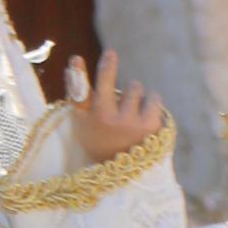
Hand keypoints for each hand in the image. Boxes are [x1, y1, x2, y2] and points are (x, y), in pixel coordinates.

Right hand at [65, 49, 167, 165]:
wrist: (121, 171)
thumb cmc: (99, 140)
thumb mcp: (83, 121)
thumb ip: (77, 92)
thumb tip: (74, 60)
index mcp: (93, 118)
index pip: (90, 89)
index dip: (91, 71)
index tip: (95, 56)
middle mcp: (112, 120)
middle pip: (124, 87)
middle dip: (125, 92)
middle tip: (122, 108)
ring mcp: (133, 123)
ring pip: (137, 89)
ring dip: (136, 97)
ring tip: (132, 116)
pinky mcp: (151, 127)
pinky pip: (153, 98)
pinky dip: (150, 103)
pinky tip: (144, 117)